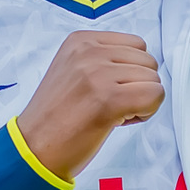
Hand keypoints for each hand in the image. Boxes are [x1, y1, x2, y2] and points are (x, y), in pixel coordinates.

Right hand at [10, 30, 162, 179]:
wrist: (35, 149)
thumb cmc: (56, 118)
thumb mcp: (73, 71)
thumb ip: (103, 60)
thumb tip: (140, 65)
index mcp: (80, 41)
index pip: (136, 45)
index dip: (131, 71)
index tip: (109, 89)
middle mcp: (89, 52)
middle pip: (147, 61)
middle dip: (137, 86)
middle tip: (111, 105)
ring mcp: (98, 73)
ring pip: (154, 80)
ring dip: (141, 101)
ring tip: (112, 113)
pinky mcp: (109, 98)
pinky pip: (155, 95)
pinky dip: (146, 112)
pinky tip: (120, 121)